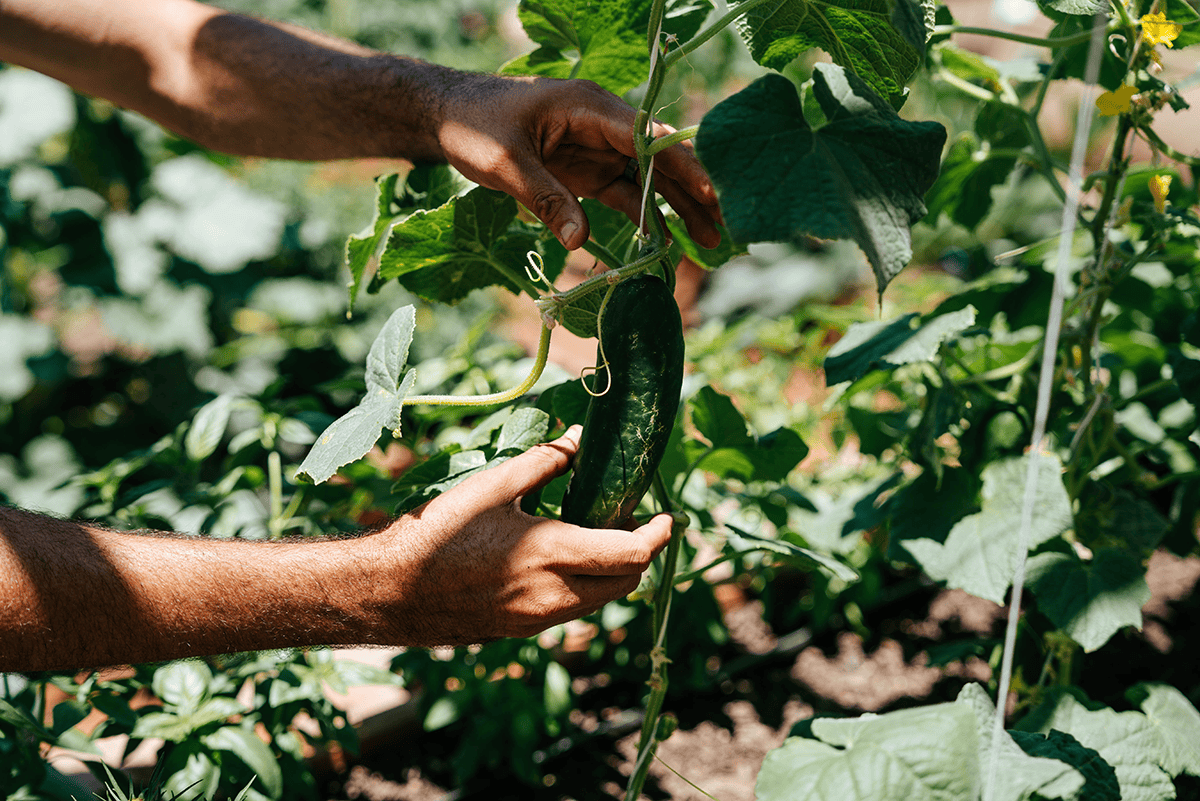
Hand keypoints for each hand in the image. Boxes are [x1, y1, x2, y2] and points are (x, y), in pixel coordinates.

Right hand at [373, 426, 673, 643]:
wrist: (390, 590)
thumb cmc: (438, 531)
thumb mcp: (495, 486)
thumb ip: (546, 462)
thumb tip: (580, 440)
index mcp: (552, 555)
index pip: (633, 556)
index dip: (658, 536)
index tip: (668, 517)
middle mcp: (554, 595)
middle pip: (626, 583)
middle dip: (641, 555)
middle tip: (636, 522)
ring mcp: (538, 620)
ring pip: (599, 599)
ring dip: (612, 572)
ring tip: (599, 535)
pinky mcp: (521, 630)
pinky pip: (571, 609)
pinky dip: (583, 585)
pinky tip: (562, 557)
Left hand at [436, 75, 721, 250]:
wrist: (448, 117)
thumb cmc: (474, 126)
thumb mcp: (505, 163)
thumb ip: (545, 199)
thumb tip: (579, 240)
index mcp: (589, 107)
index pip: (647, 137)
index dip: (680, 166)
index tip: (708, 195)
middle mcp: (602, 125)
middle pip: (659, 159)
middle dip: (692, 193)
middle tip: (722, 229)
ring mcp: (596, 149)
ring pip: (648, 180)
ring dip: (676, 209)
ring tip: (708, 242)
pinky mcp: (586, 171)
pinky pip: (624, 194)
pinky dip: (646, 216)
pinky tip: (665, 242)